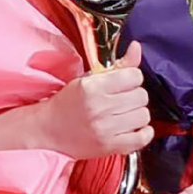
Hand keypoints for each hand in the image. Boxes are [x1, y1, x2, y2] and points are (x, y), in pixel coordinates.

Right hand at [34, 39, 153, 160]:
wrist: (48, 129)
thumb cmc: (68, 102)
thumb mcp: (89, 78)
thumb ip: (118, 65)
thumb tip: (137, 47)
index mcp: (93, 87)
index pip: (134, 76)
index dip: (132, 78)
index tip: (124, 83)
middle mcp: (99, 108)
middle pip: (141, 96)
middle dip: (135, 95)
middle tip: (123, 99)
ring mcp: (105, 130)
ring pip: (144, 116)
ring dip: (137, 114)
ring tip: (125, 114)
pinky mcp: (109, 147)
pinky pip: (142, 138)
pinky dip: (144, 133)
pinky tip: (134, 127)